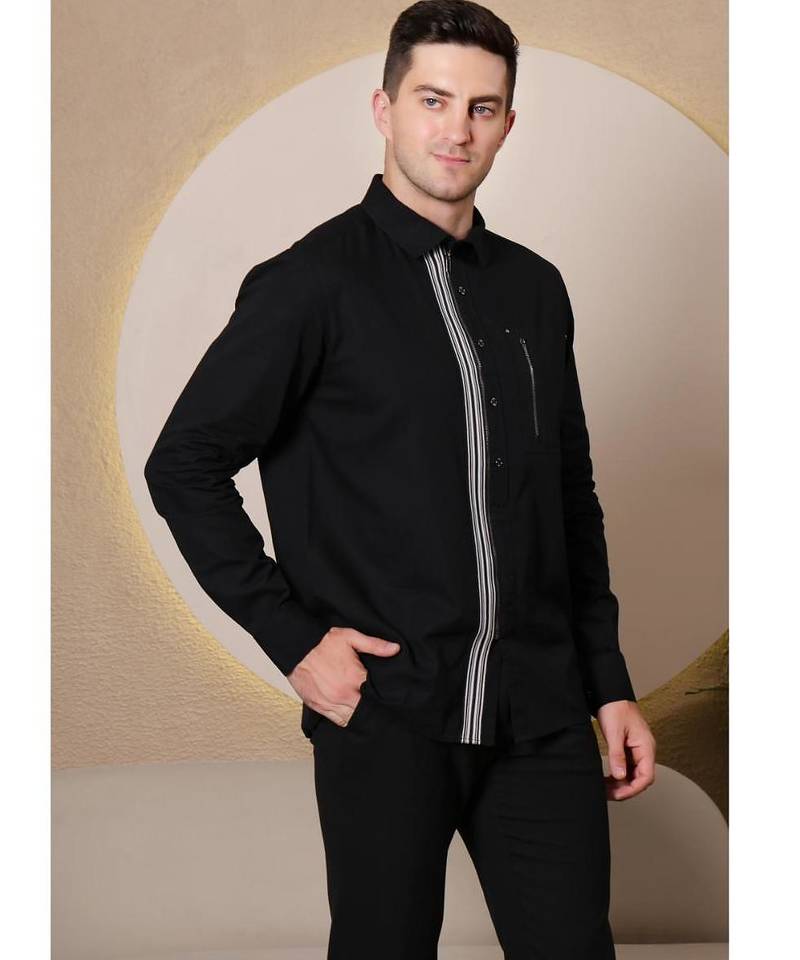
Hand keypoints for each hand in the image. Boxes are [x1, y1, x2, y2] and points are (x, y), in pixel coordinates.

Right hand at [287, 626, 401, 726]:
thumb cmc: (322, 643)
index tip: (386, 695)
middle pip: (364, 710)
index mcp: (354, 678)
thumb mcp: (350, 637)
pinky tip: (350, 713)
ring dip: (358, 715)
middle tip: (377, 704)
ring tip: (364, 710)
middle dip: (371, 708)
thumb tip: (395, 649)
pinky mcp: (319, 707)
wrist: (296, 649)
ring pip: (351, 719)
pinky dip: (345, 719)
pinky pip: (337, 721)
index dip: (382, 696)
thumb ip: (374, 645)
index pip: (375, 696)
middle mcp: (343, 694)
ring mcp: (330, 703)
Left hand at [596, 700, 655, 800]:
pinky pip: (627, 767)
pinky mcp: (629, 749)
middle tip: (607, 793)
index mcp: (646, 746)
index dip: (634, 789)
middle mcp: (644, 750)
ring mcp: (637, 750)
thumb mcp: (614, 732)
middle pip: (640, 778)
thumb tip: (620, 776)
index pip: (647, 776)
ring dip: (621, 784)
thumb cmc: (615, 708)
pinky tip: (608, 779)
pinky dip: (618, 775)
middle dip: (625, 789)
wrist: (611, 694)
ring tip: (605, 788)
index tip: (618, 794)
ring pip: (633, 774)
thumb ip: (617, 755)